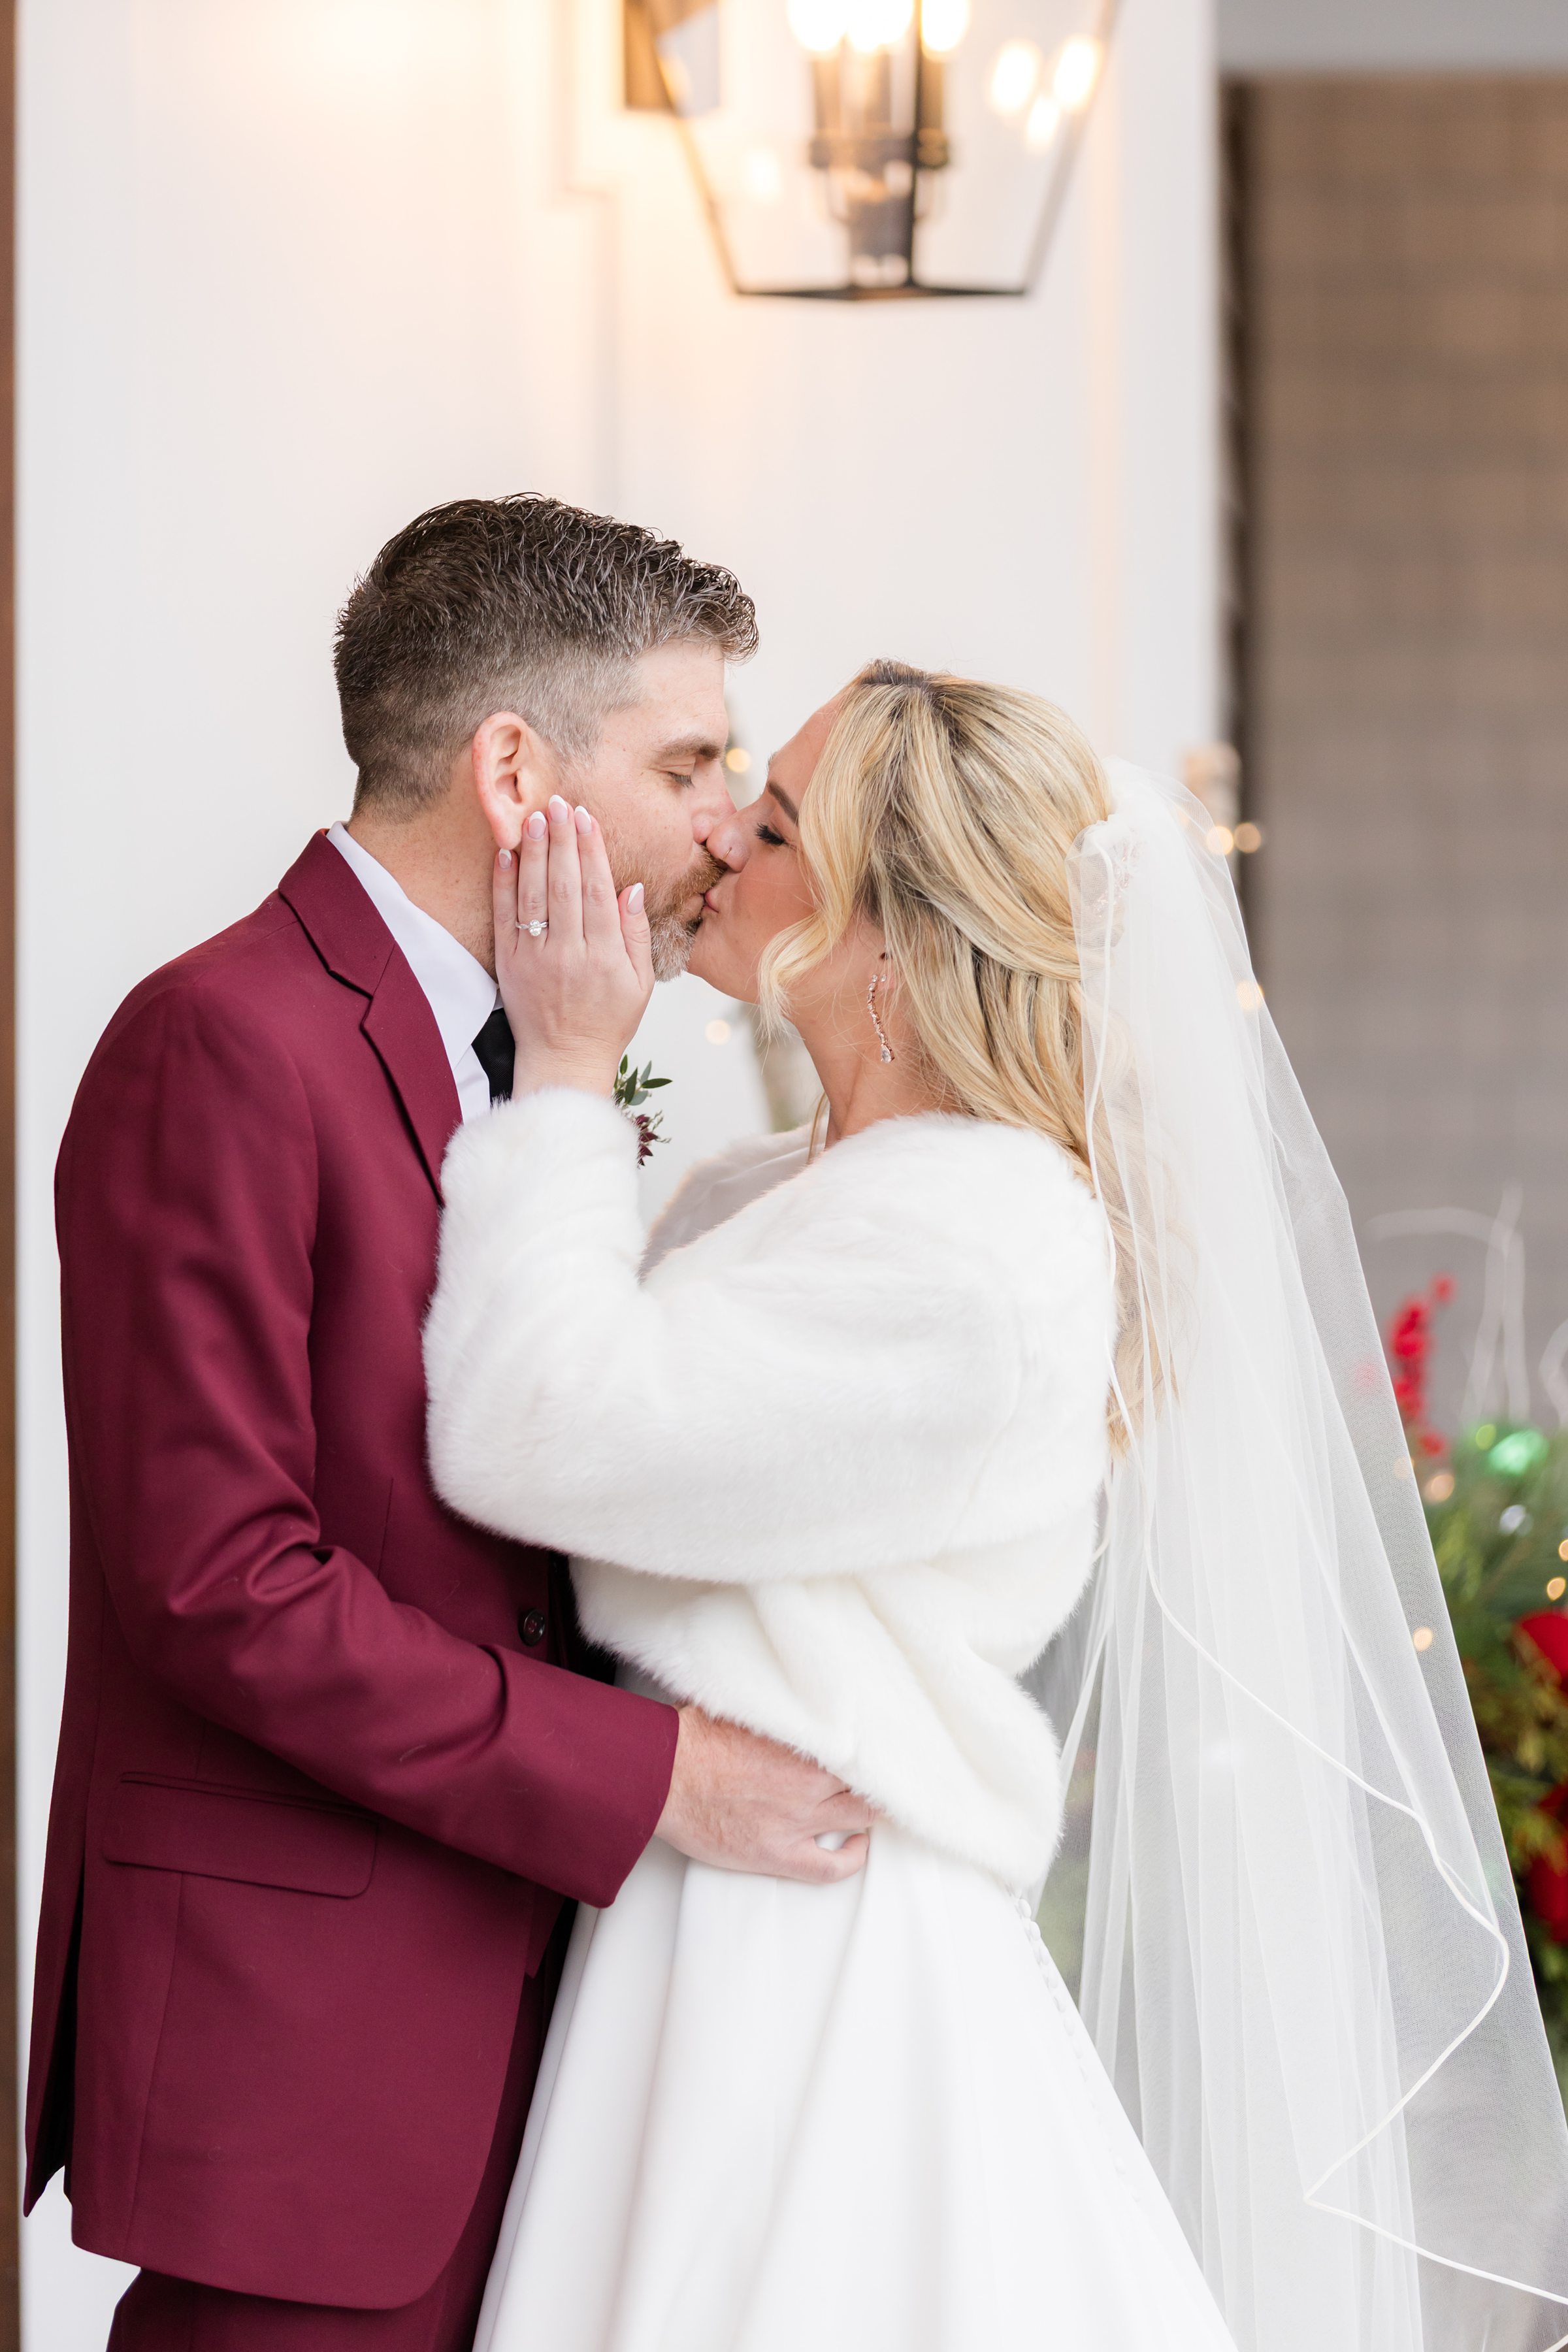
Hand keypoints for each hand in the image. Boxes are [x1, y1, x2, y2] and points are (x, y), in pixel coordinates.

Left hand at [496, 795, 652, 1096]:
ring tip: (535, 817)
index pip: (596, 890)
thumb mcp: (640, 984)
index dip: (592, 851)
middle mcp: (567, 952)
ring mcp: (533, 957)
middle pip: (563, 885)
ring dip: (533, 853)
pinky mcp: (508, 963)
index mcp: (603, 956)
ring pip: (533, 894)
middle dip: (562, 840)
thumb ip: (635, 935)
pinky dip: (503, 883)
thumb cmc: (607, 1021)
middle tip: (561, 804)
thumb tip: (631, 888)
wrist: (564, 1060)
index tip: (588, 818)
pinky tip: (506, 854)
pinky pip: (503, 916)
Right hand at [656, 1706, 875, 1884]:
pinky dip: (852, 1860)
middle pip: (865, 1782)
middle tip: (875, 1775)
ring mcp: (796, 1822)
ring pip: (858, 1817)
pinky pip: (830, 1867)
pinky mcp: (778, 1854)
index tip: (877, 1745)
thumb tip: (787, 1685)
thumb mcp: (741, 1707)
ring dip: (868, 1810)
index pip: (859, 1745)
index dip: (872, 1747)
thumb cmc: (692, 1740)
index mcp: (803, 1743)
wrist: (663, 1777)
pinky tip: (858, 1848)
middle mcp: (808, 1783)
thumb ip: (775, 1705)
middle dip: (873, 1778)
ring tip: (871, 1806)